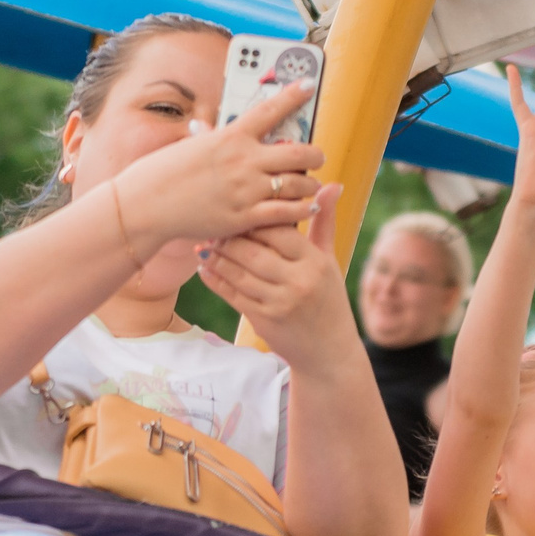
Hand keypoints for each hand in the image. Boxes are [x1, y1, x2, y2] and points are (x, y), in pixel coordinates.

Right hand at [117, 83, 325, 249]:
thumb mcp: (192, 147)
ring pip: (298, 184)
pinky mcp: (245, 217)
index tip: (308, 84)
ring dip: (309, 184)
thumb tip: (219, 131)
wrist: (146, 205)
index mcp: (230, 137)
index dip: (293, 94)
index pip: (270, 109)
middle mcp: (244, 160)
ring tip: (310, 185)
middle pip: (299, 152)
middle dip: (314, 154)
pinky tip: (309, 207)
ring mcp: (246, 190)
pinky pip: (287, 212)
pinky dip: (303, 209)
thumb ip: (214, 140)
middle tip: (316, 156)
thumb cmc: (163, 173)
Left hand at [197, 185, 356, 363]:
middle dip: (229, 238)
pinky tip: (206, 269)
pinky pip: (232, 295)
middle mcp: (299, 282)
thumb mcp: (329, 261)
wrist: (328, 351)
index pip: (279, 231)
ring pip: (239, 273)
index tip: (238, 209)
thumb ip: (324, 222)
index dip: (255, 219)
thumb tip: (331, 184)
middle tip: (211, 225)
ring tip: (203, 244)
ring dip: (217, 258)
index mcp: (315, 262)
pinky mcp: (263, 321)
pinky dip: (216, 281)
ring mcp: (280, 303)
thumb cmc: (328, 299)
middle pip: (254, 251)